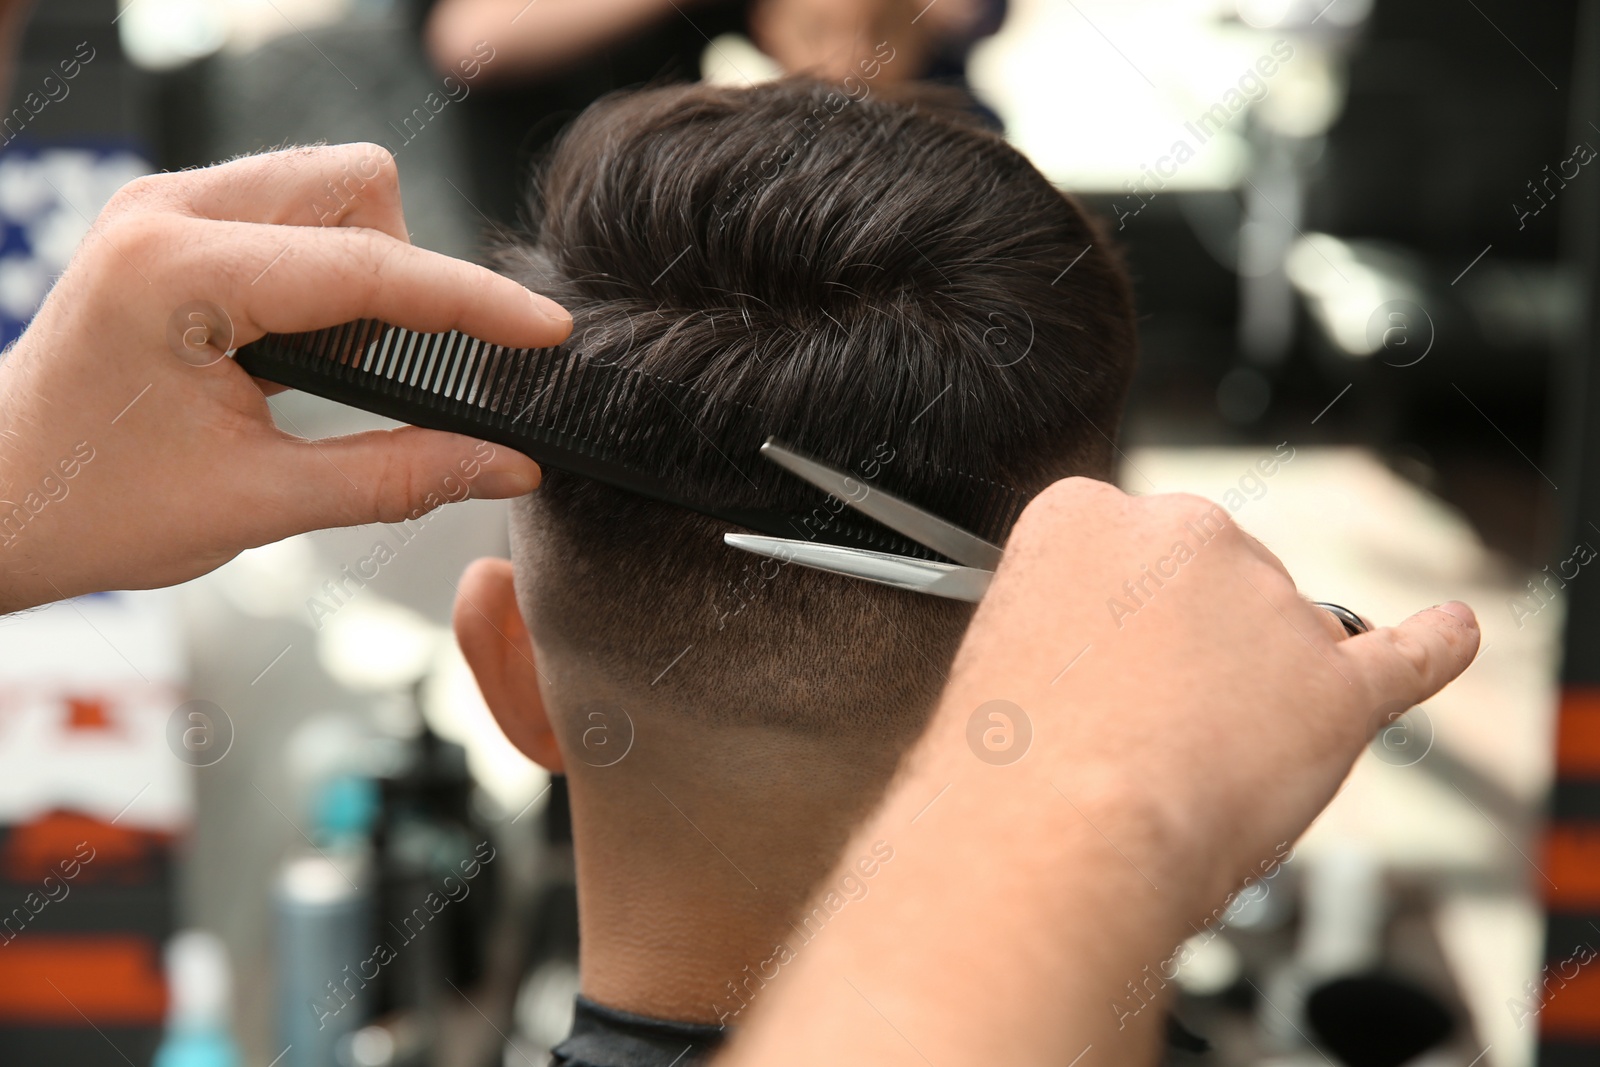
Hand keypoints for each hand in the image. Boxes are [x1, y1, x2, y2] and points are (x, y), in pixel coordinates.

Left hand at [0, 143, 570, 612]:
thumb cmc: (97, 508)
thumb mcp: (262, 504)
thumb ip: (400, 474)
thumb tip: (510, 462)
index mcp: (178, 275)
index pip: (369, 268)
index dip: (473, 304)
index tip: (546, 331)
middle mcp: (166, 215)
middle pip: (357, 184)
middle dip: (405, 271)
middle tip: (391, 370)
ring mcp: (163, 209)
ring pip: (328, 183)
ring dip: (367, 265)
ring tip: (338, 365)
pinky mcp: (169, 224)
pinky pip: (290, 207)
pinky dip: (328, 266)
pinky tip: (305, 345)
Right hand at [723, 477, 1479, 1064]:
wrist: (1059, 837)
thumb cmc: (1008, 769)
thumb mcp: (1001, 657)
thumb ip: (1064, 630)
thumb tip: (1111, 669)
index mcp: (1084, 515)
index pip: (1124, 543)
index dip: (1120, 620)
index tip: (1107, 663)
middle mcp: (1184, 533)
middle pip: (1217, 574)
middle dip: (1199, 643)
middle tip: (1148, 727)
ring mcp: (1269, 602)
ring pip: (1289, 630)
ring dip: (1264, 687)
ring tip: (1202, 768)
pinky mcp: (1336, 681)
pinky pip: (1405, 653)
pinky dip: (1431, 646)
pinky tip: (1447, 633)